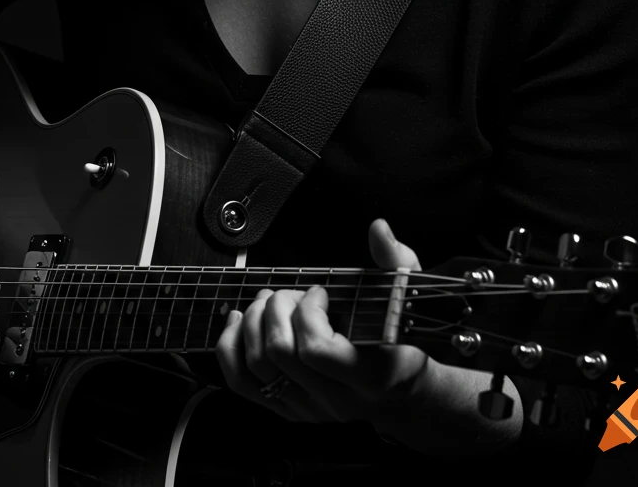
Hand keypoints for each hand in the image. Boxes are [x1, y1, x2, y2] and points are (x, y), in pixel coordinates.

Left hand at [215, 218, 430, 425]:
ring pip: (256, 366)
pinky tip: (239, 319)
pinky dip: (231, 346)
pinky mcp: (289, 410)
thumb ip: (394, 261)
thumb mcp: (406, 297)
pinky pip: (242, 383)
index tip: (319, 292)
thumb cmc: (403, 341)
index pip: (316, 349)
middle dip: (277, 308)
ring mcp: (310, 409)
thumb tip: (378, 228)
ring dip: (253, 321)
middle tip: (292, 293)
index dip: (308, 311)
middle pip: (280, 352)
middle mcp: (335, 399)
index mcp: (369, 374)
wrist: (403, 392)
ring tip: (269, 301)